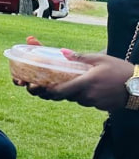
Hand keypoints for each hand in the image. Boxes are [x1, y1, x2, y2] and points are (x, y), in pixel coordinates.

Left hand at [18, 52, 132, 111]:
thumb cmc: (120, 69)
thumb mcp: (100, 59)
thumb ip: (80, 57)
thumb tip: (62, 52)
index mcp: (85, 82)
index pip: (59, 91)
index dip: (46, 91)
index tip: (37, 87)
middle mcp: (87, 95)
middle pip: (64, 96)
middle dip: (54, 91)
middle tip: (46, 84)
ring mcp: (94, 102)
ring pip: (74, 99)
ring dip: (70, 92)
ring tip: (70, 81)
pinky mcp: (99, 106)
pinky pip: (85, 101)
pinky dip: (81, 95)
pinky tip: (86, 87)